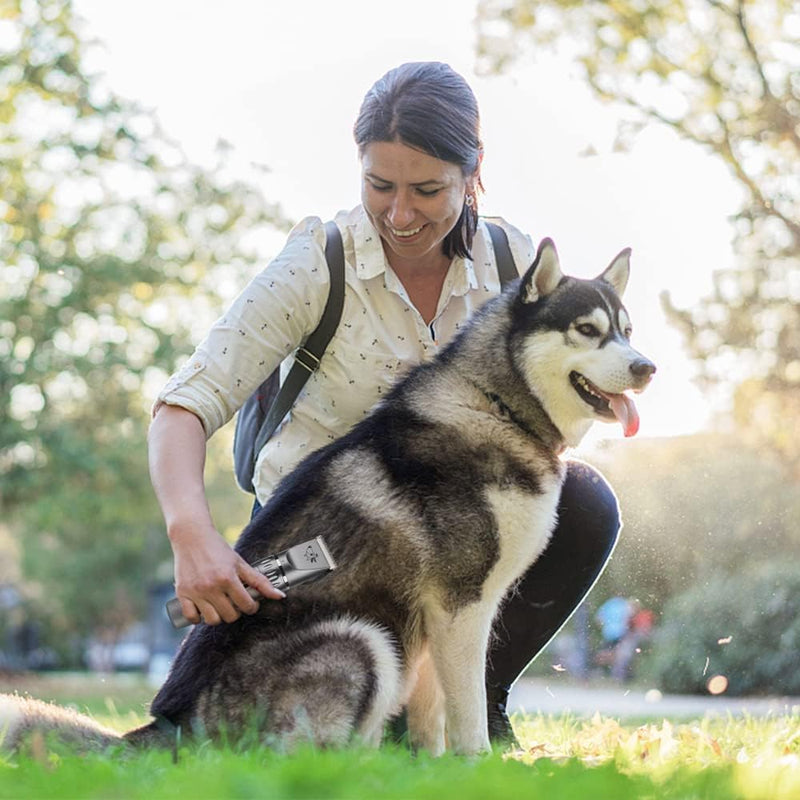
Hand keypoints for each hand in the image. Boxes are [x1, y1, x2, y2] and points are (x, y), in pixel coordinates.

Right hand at [170, 521, 284, 625]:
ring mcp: (196, 592)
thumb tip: (280, 596)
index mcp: (228, 578)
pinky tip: (203, 608)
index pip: (246, 605)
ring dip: (218, 616)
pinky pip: (191, 617)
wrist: (192, 537)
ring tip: (220, 606)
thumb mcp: (240, 563)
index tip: (250, 603)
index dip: (252, 607)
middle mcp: (211, 586)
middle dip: (236, 612)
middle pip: (229, 616)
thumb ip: (260, 581)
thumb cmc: (217, 549)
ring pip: (211, 620)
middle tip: (235, 603)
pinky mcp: (182, 593)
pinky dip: (197, 617)